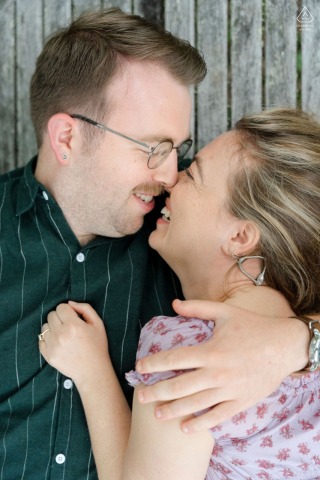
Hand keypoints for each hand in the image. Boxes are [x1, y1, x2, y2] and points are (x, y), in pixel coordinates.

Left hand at [39, 302, 108, 386]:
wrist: (93, 371)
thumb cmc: (97, 346)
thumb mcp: (98, 323)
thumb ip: (85, 308)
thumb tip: (70, 303)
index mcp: (74, 325)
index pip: (61, 307)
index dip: (68, 310)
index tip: (73, 317)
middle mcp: (61, 334)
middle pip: (51, 315)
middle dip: (60, 317)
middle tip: (68, 325)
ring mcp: (53, 346)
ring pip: (44, 327)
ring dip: (52, 327)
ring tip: (63, 334)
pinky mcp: (48, 356)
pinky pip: (40, 340)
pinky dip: (47, 339)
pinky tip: (58, 342)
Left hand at [135, 299, 308, 431]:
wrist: (285, 346)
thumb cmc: (252, 326)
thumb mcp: (224, 311)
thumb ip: (198, 308)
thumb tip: (173, 303)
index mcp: (211, 350)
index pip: (174, 359)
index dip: (154, 364)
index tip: (140, 368)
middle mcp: (217, 373)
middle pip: (179, 386)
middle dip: (156, 392)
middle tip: (139, 396)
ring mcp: (229, 390)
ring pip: (195, 404)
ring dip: (173, 410)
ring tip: (157, 414)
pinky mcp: (240, 402)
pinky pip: (217, 417)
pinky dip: (200, 424)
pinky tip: (185, 427)